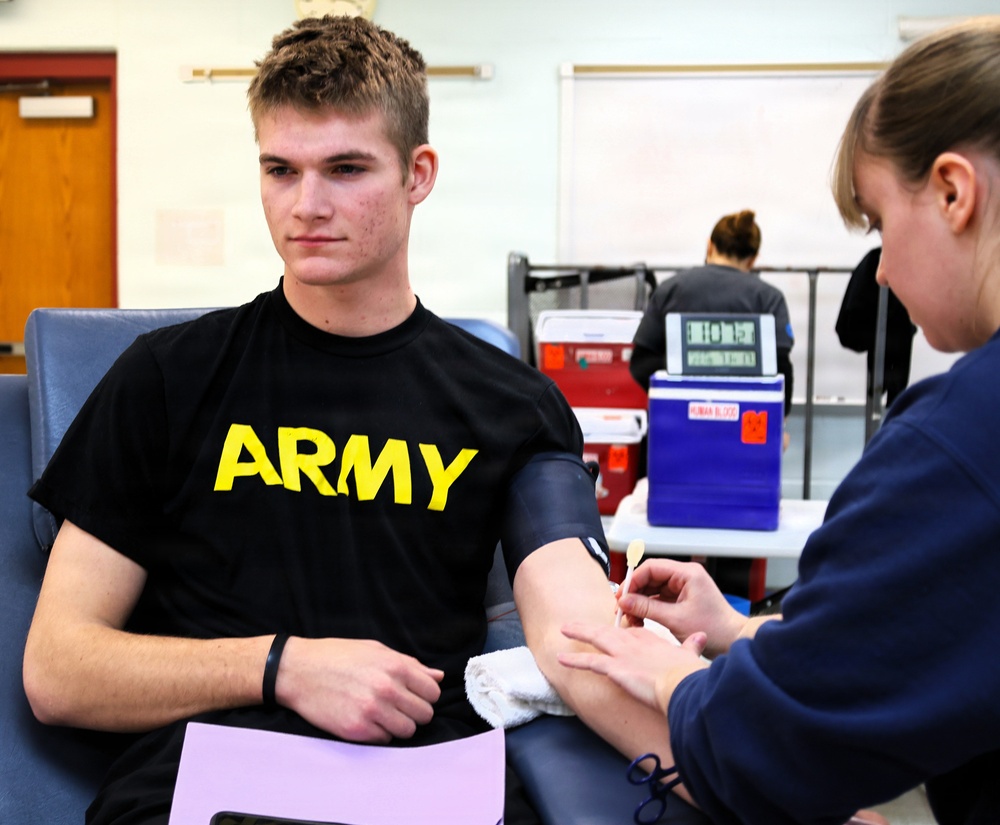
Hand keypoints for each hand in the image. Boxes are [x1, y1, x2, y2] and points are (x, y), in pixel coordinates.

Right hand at [276, 637, 443, 742]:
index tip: (414, 696)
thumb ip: (410, 665)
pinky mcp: (356, 730)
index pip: (433, 693)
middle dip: (415, 712)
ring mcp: (372, 711)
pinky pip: (385, 739)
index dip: (426, 696)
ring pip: (407, 731)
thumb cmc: (338, 656)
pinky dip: (380, 732)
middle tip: (398, 706)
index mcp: (395, 667)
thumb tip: (438, 677)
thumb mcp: (377, 650)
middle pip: (424, 715)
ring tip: (383, 714)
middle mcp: (387, 689)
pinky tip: (367, 719)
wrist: (298, 671)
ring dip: (399, 725)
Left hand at [559, 622, 707, 713]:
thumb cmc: (687, 673)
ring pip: (595, 639)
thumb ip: (691, 646)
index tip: (609, 628)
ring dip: (578, 633)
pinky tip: (560, 659)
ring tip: (564, 629)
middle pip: (607, 630)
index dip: (618, 629)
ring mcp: (622, 653)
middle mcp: (632, 642)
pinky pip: (589, 662)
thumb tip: (699, 637)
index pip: (628, 631)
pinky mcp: (614, 668)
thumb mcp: (690, 655)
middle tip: (574, 624)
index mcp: (649, 638)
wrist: (682, 684)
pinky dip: (574, 660)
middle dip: (590, 626)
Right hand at [618, 560, 748, 657]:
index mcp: (687, 574)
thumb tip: (624, 601)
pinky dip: (647, 608)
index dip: (633, 580)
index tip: (621, 596)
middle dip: (634, 593)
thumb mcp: (675, 619)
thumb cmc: (713, 628)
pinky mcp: (681, 598)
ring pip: (652, 589)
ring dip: (639, 602)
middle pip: (650, 577)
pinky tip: (640, 619)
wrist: (733, 641)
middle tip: (621, 608)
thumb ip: (647, 608)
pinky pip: (658, 598)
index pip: (652, 568)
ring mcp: (682, 587)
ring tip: (631, 618)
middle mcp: (684, 576)